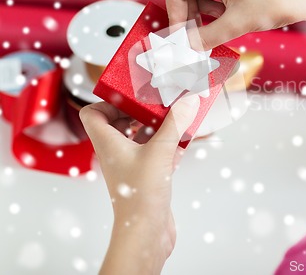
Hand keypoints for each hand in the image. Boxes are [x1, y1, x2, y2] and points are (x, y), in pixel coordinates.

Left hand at [79, 94, 199, 274]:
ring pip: (140, 137)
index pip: (93, 114)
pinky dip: (166, 144)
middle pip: (120, 122)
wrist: (146, 231)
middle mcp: (116, 152)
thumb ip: (174, 123)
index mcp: (108, 143)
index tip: (132, 97)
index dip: (108, 102)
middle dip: (141, 112)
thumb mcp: (160, 150)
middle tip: (159, 104)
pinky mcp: (146, 176)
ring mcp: (131, 165)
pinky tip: (183, 141)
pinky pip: (154, 152)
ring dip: (157, 127)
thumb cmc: (141, 195)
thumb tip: (187, 101)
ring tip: (174, 119)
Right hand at [164, 0, 305, 48]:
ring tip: (216, 21)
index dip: (175, 14)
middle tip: (195, 30)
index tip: (182, 34)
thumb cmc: (279, 3)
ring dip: (200, 3)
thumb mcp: (237, 24)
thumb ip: (206, 37)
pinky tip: (226, 10)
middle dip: (186, 8)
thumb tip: (187, 46)